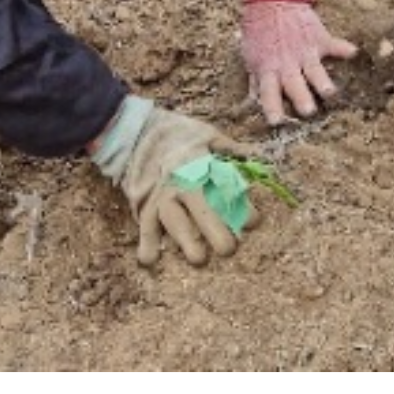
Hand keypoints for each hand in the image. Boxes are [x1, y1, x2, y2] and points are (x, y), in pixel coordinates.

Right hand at [91, 97, 250, 266]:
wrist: (135, 132)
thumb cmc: (178, 135)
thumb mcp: (208, 134)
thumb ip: (232, 149)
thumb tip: (258, 157)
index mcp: (201, 166)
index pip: (225, 188)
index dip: (240, 206)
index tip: (254, 222)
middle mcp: (182, 184)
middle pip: (200, 210)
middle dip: (215, 230)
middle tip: (229, 249)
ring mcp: (161, 197)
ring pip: (174, 221)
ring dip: (186, 241)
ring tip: (198, 259)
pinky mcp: (142, 205)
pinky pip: (144, 226)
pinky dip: (146, 243)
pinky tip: (148, 260)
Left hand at [239, 0, 352, 124]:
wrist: (272, 0)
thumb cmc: (259, 30)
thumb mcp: (250, 56)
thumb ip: (255, 79)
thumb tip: (253, 101)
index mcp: (268, 69)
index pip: (268, 93)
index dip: (272, 107)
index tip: (276, 122)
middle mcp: (287, 63)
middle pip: (294, 85)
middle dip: (301, 98)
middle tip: (309, 112)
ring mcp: (304, 51)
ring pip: (314, 70)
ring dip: (322, 81)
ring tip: (330, 93)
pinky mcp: (319, 39)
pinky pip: (334, 45)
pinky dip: (343, 48)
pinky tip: (352, 52)